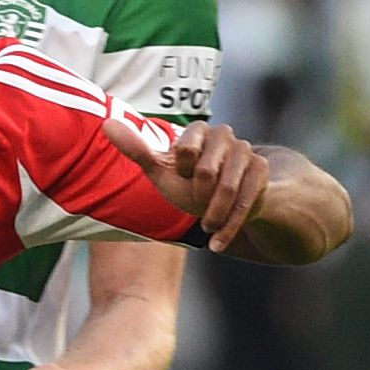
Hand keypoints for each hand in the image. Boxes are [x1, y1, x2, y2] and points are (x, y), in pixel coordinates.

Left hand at [111, 105, 273, 250]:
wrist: (225, 202)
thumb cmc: (189, 184)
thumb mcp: (161, 171)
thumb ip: (136, 149)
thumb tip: (107, 124)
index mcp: (199, 130)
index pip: (186, 152)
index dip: (181, 173)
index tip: (184, 177)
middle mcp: (225, 135)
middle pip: (207, 172)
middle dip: (198, 197)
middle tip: (198, 202)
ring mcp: (247, 152)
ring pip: (228, 190)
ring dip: (212, 215)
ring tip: (206, 224)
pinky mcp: (262, 172)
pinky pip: (246, 203)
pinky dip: (228, 229)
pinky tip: (216, 245)